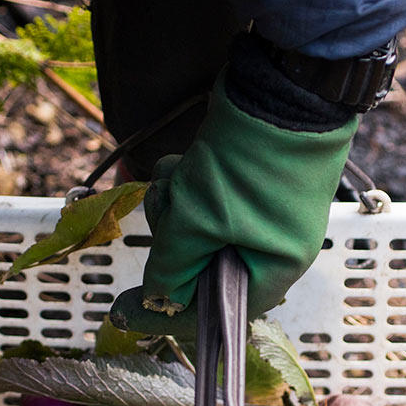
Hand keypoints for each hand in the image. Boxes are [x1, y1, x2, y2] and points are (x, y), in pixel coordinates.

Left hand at [109, 78, 356, 335]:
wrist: (281, 91)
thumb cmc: (245, 166)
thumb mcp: (197, 221)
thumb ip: (172, 267)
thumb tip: (158, 300)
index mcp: (275, 269)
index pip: (217, 311)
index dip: (169, 313)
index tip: (124, 311)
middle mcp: (273, 246)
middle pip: (203, 267)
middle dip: (175, 238)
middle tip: (168, 210)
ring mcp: (263, 212)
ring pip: (199, 229)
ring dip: (178, 205)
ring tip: (180, 177)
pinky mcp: (249, 183)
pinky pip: (206, 200)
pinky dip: (189, 184)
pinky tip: (186, 163)